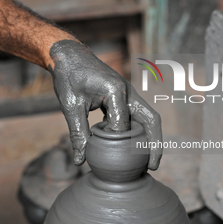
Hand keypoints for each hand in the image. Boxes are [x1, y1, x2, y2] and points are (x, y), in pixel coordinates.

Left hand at [48, 40, 161, 169]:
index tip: (106, 156)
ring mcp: (128, 93)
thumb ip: (78, 133)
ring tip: (148, 161)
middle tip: (152, 167)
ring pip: (146, 118)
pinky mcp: (123, 96)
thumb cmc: (69, 77)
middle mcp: (128, 91)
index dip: (116, 143)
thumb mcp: (71, 106)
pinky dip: (137, 131)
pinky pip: (136, 115)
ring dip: (149, 138)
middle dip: (154, 144)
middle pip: (150, 120)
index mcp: (116, 90)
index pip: (122, 125)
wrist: (68, 55)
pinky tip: (130, 146)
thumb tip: (81, 161)